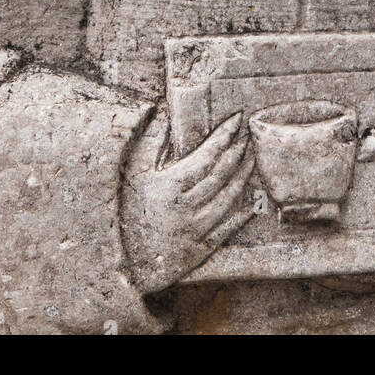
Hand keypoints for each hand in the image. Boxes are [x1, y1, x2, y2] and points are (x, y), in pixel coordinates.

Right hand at [121, 112, 254, 294]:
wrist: (123, 261)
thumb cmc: (126, 210)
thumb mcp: (135, 173)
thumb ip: (152, 143)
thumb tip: (163, 114)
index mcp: (170, 186)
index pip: (206, 156)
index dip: (223, 136)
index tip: (236, 119)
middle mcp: (185, 207)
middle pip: (220, 175)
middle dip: (237, 152)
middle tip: (248, 135)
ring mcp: (194, 230)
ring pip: (227, 200)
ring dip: (243, 177)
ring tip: (252, 159)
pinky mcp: (198, 250)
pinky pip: (225, 230)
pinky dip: (241, 216)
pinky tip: (252, 203)